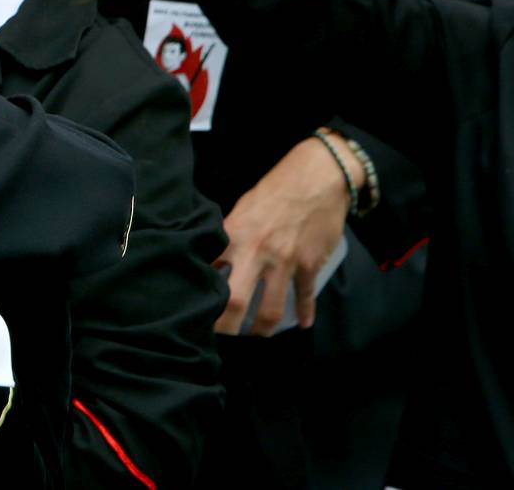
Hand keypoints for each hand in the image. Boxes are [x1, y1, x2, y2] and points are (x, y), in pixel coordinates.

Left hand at [213, 137, 349, 334]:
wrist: (318, 175)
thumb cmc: (276, 188)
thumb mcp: (243, 208)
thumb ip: (229, 235)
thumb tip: (215, 260)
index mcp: (234, 236)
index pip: (209, 273)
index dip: (201, 295)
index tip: (196, 310)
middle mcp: (257, 252)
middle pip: (234, 301)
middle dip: (226, 327)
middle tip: (222, 338)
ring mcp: (285, 261)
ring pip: (270, 309)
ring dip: (262, 330)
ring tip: (257, 336)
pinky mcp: (310, 264)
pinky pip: (305, 296)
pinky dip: (304, 313)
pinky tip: (302, 324)